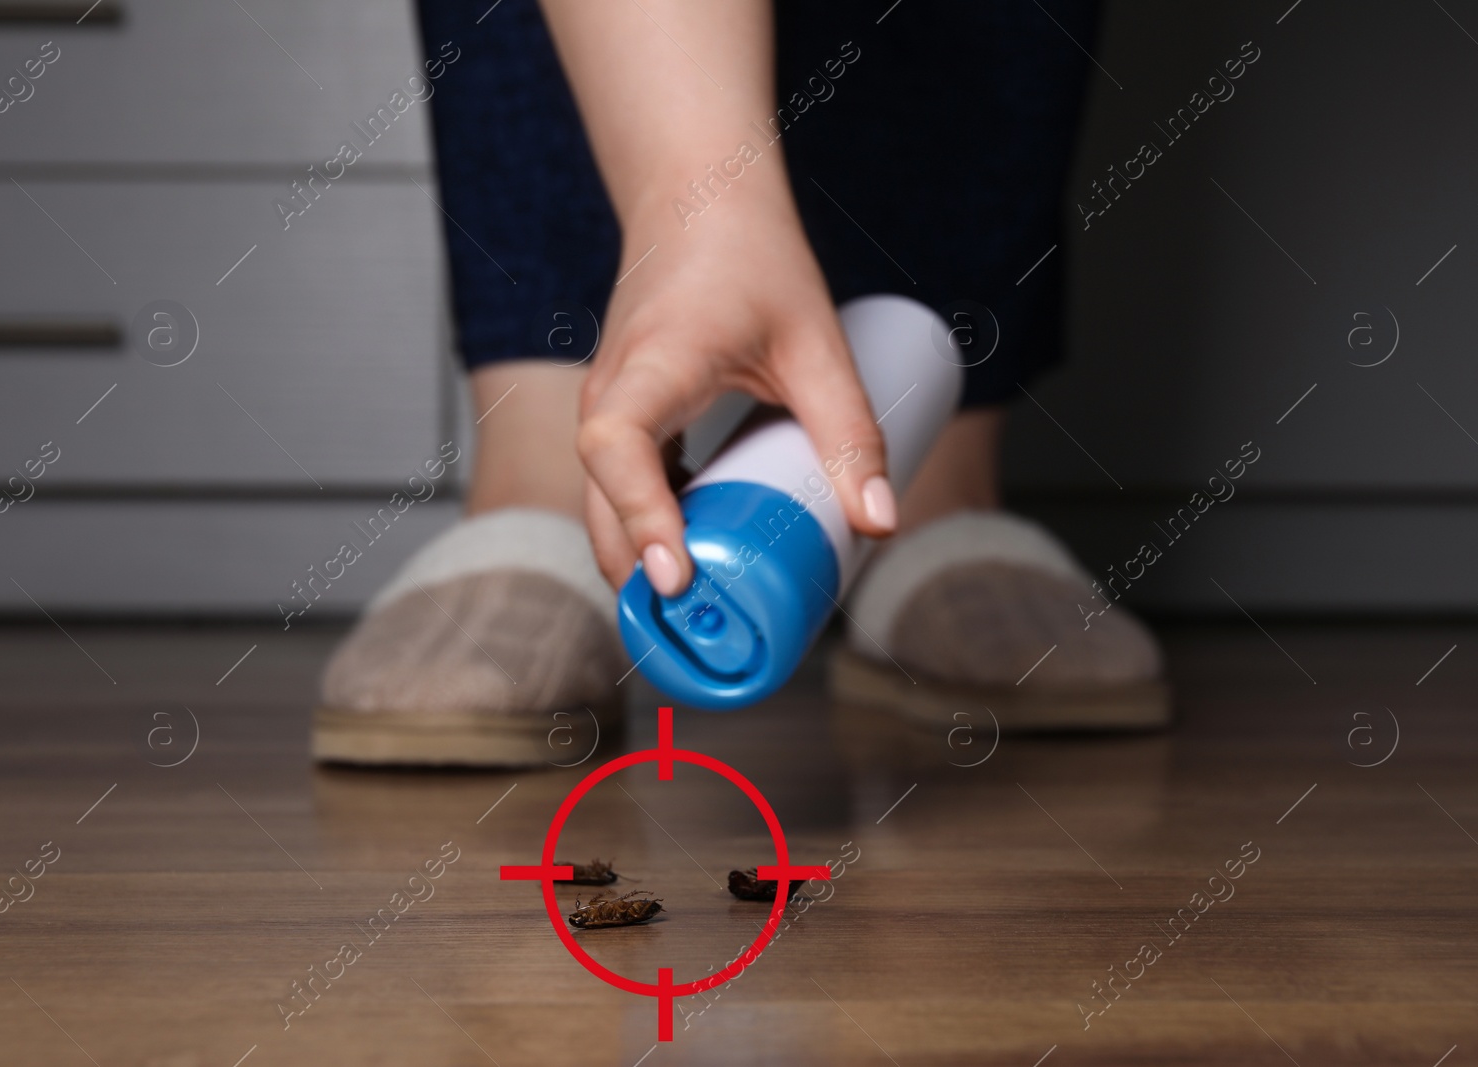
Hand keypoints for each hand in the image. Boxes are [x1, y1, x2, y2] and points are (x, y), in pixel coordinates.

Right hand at [577, 190, 894, 595]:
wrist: (696, 197)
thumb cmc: (750, 257)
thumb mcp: (816, 344)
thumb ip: (851, 430)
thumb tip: (880, 522)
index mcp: (652, 367)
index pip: (615, 450)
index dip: (640, 518)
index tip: (675, 575)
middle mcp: (610, 392)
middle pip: (598, 501)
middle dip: (637, 571)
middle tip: (697, 629)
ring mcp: (606, 404)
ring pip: (599, 501)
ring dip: (636, 558)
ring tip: (695, 614)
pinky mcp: (618, 413)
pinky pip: (614, 486)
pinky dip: (642, 528)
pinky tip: (689, 558)